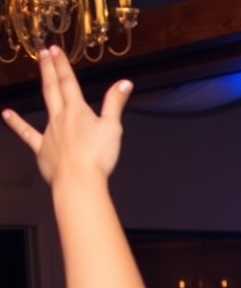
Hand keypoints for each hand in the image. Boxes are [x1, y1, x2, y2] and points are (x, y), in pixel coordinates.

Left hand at [3, 47, 131, 187]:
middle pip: (53, 88)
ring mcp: (49, 132)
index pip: (68, 82)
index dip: (62, 65)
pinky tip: (7, 115)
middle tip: (44, 53)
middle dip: (49, 69)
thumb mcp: (112, 128)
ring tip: (37, 74)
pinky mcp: (42, 148)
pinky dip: (16, 123)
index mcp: (77, 110)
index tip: (55, 50)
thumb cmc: (97, 156)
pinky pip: (27, 133)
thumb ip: (115, 104)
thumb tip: (124, 83)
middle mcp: (60, 117)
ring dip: (42, 88)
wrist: (78, 179)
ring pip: (44, 105)